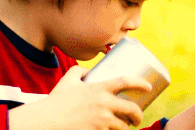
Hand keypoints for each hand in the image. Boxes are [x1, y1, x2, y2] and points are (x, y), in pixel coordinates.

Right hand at [10, 65, 149, 129]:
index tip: (149, 87)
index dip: (141, 83)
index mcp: (99, 88)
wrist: (45, 122)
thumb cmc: (55, 102)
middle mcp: (103, 104)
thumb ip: (78, 71)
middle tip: (137, 119)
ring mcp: (101, 120)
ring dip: (126, 128)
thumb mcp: (67, 80)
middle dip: (138, 115)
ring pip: (122, 126)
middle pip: (131, 109)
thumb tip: (88, 71)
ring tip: (127, 128)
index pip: (126, 81)